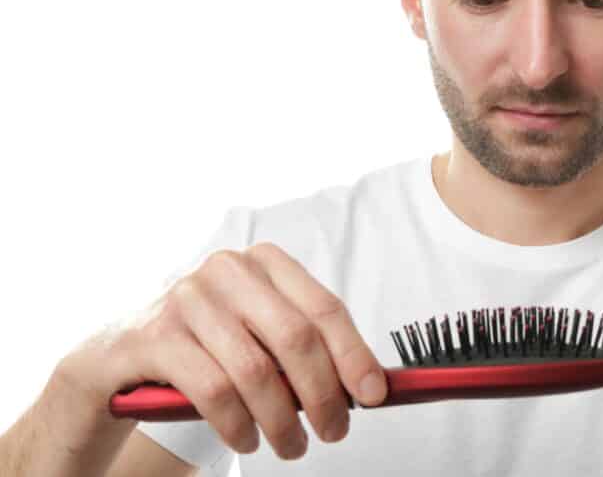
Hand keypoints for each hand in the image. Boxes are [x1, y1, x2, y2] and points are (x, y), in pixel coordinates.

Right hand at [58, 242, 386, 460]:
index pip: (325, 309)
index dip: (354, 354)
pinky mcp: (153, 336)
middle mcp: (228, 271)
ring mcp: (187, 299)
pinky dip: (237, 424)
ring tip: (291, 446)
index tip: (375, 395)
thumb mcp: (258, 335)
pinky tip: (245, 439)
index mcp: (265, 264)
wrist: (119, 355)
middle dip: (323, 394)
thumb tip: (367, 385)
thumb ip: (305, 349)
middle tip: (334, 431)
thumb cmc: (207, 345)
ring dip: (281, 420)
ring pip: (255, 370)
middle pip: (295, 337)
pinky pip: (212, 390)